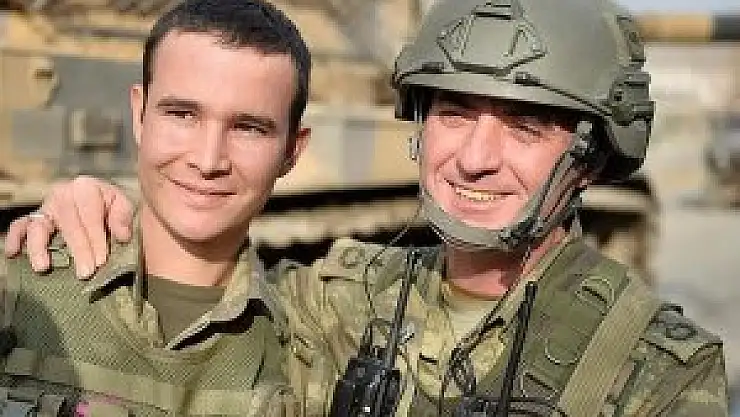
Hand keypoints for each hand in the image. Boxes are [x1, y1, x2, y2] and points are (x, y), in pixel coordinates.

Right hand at [3, 176, 133, 277]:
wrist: (100, 200)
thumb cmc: (111, 206)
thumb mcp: (124, 205)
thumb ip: (123, 217)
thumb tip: (122, 236)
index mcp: (86, 187)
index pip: (90, 215)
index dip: (96, 239)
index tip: (102, 262)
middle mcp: (62, 193)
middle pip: (67, 222)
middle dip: (77, 249)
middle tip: (85, 273)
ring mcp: (45, 205)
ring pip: (38, 225)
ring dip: (39, 247)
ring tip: (43, 268)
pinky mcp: (34, 217)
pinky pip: (19, 226)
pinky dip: (14, 238)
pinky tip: (12, 254)